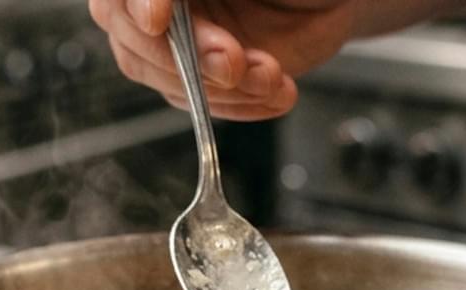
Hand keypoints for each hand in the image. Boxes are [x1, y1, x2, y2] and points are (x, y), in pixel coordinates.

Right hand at [88, 0, 357, 120]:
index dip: (137, 1)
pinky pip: (202, 103)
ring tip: (271, 75)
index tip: (157, 19)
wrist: (334, 3)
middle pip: (132, 35)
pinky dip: (242, 104)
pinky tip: (276, 91)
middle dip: (187, 56)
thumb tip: (166, 2)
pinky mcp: (201, 77)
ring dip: (222, 87)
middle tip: (234, 60)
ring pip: (164, 77)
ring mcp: (176, 40)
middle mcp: (160, 3)